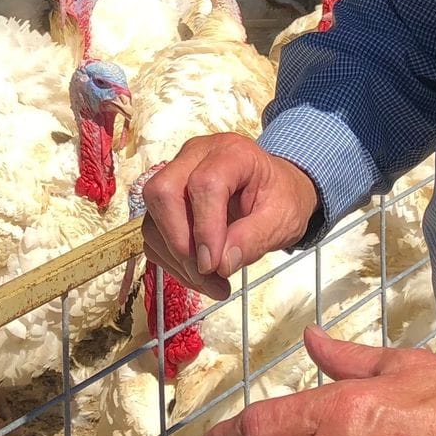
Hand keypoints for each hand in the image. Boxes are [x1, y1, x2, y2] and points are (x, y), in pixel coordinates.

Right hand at [141, 134, 319, 301]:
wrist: (275, 190)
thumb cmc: (281, 197)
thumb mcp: (282, 219)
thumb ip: (255, 239)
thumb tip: (221, 264)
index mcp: (232, 153)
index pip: (204, 184)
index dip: (205, 228)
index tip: (214, 267)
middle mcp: (195, 156)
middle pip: (163, 193)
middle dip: (180, 243)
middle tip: (208, 275)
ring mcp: (176, 175)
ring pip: (153, 215)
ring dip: (175, 258)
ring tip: (210, 282)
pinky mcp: (167, 199)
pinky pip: (153, 232)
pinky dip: (171, 260)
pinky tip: (199, 274)